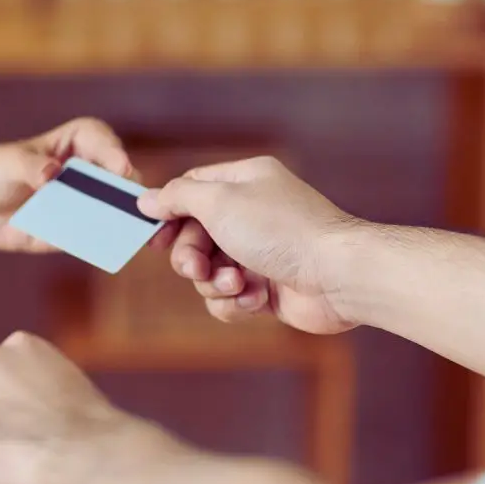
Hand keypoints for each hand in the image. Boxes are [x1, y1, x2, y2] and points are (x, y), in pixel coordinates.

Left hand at [0, 117, 132, 250]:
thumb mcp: (5, 162)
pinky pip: (92, 237)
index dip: (113, 150)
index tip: (120, 167)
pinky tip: (103, 247)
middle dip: (129, 189)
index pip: (99, 138)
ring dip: (123, 220)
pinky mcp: (75, 230)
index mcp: (74, 142)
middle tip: (131, 203)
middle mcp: (87, 171)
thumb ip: (28, 165)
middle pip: (119, 176)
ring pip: (113, 209)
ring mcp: (85, 202)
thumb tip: (51, 173)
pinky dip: (100, 242)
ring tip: (126, 230)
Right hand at [139, 157, 360, 334]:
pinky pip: (229, 298)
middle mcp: (253, 214)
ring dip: (215, 282)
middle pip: (195, 236)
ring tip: (237, 284)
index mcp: (245, 182)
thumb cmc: (282, 231)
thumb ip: (178, 197)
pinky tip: (255, 298)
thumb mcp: (220, 201)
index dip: (169, 213)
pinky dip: (235, 302)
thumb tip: (147, 198)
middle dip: (191, 257)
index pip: (193, 190)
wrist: (337, 276)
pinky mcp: (268, 289)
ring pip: (210, 272)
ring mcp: (261, 253)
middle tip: (196, 269)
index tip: (154, 237)